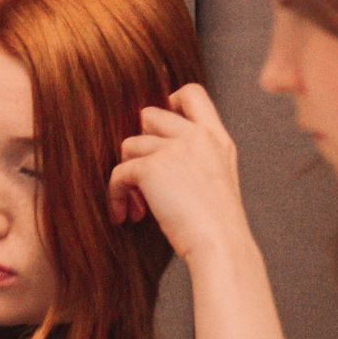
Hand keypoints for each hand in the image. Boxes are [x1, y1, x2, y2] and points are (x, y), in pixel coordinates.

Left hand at [107, 84, 250, 266]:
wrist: (221, 245)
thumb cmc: (219, 226)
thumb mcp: (219, 179)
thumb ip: (198, 158)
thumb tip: (156, 154)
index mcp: (217, 138)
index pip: (192, 93)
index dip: (169, 102)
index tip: (159, 132)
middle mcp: (197, 136)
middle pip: (149, 114)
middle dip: (141, 144)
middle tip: (143, 177)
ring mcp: (175, 149)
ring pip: (130, 144)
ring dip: (128, 174)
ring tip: (138, 205)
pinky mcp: (151, 168)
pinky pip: (119, 173)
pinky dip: (116, 194)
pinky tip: (124, 215)